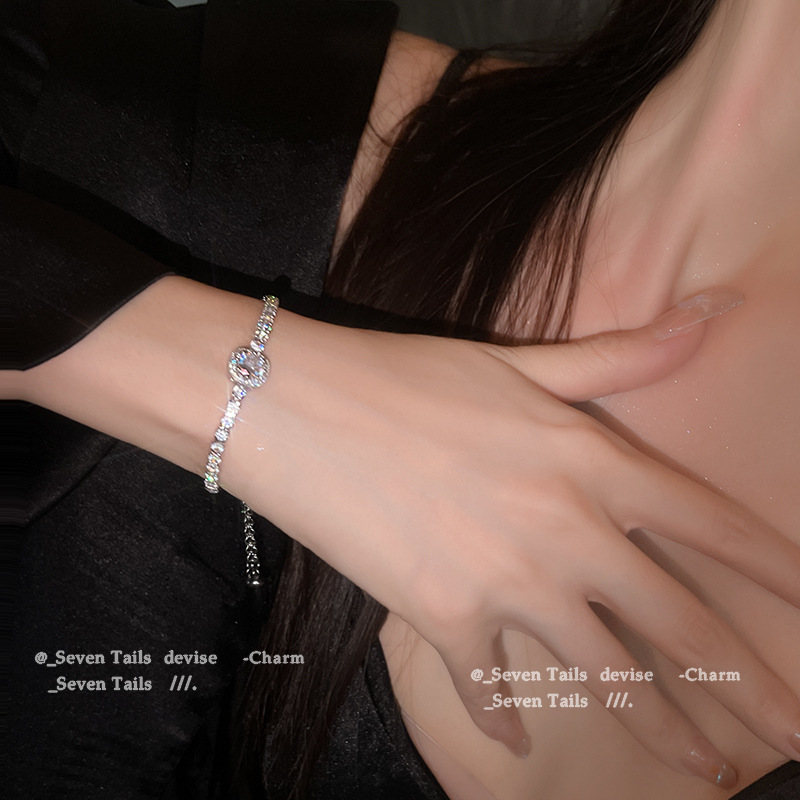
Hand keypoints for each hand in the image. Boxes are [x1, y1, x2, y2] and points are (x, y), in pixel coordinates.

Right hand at [229, 288, 799, 787]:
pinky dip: (504, 721)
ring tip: (705, 772)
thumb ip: (622, 354)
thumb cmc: (412, 374)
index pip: (709, 523)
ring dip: (660, 728)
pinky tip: (519, 745)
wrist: (301, 405)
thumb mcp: (523, 360)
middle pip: (678, 624)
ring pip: (604, 674)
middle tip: (798, 738)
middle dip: (748, 687)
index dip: (774, 569)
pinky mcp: (444, 618)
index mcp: (589, 459)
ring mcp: (506, 582)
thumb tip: (713, 311)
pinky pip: (489, 688)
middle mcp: (565, 529)